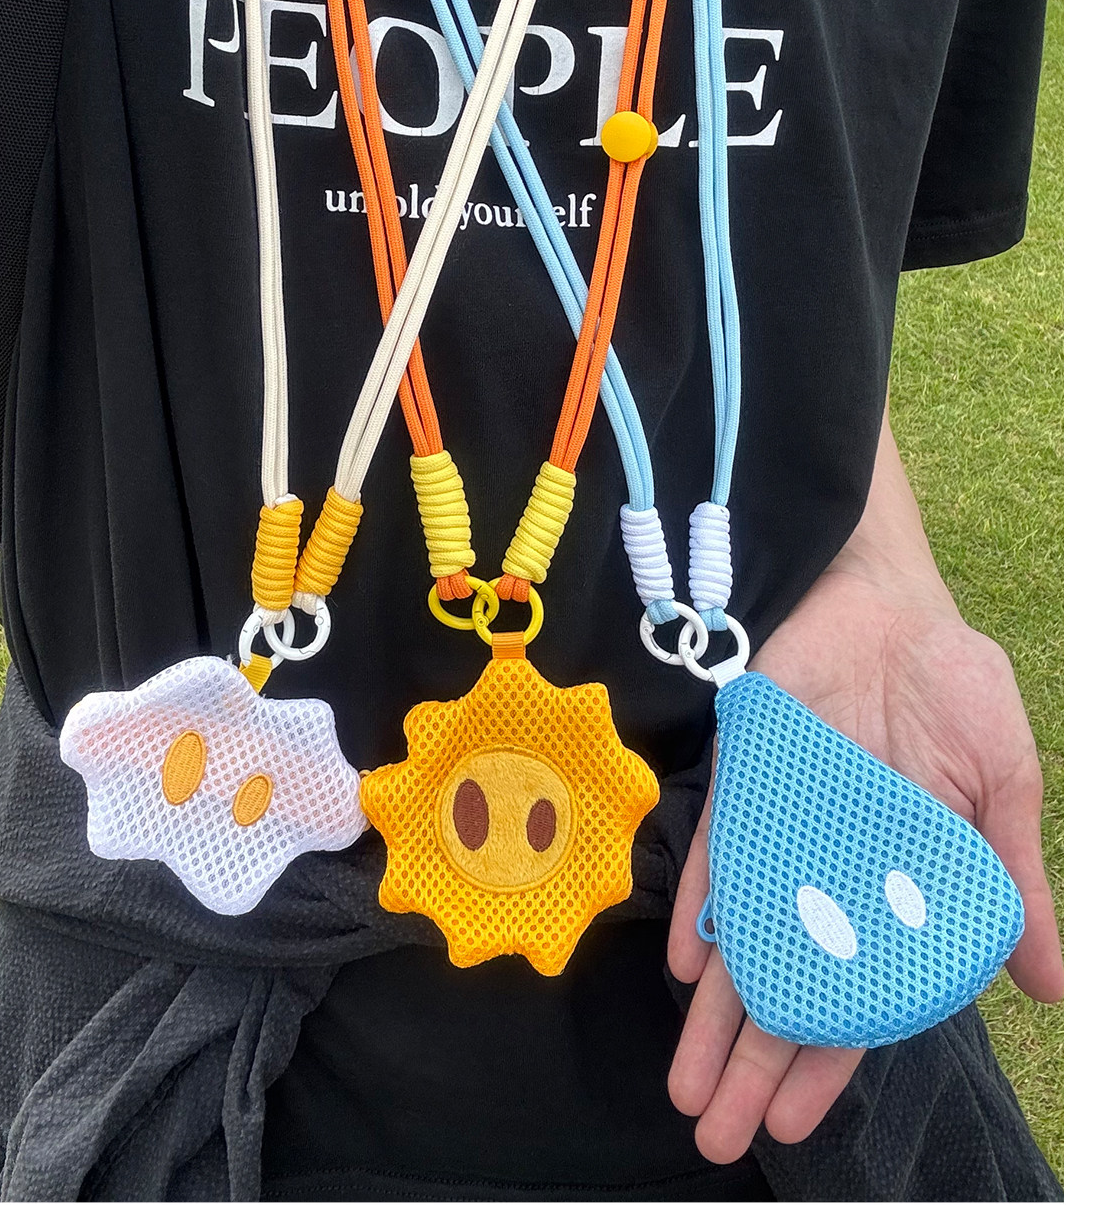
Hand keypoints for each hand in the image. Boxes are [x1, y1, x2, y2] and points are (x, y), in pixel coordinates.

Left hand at [666, 561, 1062, 1163]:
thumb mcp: (1000, 787)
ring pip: (740, 940)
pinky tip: (686, 964)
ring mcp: (780, 830)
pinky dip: (700, 905)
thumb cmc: (954, 688)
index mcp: (896, 888)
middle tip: (717, 1136)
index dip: (826, 1062)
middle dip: (752, 1064)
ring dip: (712, 1014)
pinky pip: (715, 852)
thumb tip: (1050, 987)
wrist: (884, 600)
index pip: (857, 997)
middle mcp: (828, 874)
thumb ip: (1008, 885)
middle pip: (787, 986)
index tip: (795, 1128)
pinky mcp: (743, 781)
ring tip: (687, 1088)